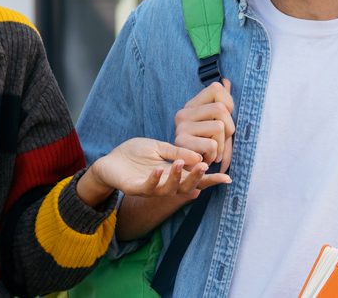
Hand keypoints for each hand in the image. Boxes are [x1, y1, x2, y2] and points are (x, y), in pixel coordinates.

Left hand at [79, 138, 230, 205]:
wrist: (109, 161)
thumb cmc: (134, 155)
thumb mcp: (159, 148)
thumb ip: (177, 151)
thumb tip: (198, 156)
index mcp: (173, 174)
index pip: (194, 178)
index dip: (210, 179)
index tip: (227, 178)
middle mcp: (165, 184)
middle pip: (186, 186)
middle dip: (196, 177)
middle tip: (205, 166)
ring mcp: (151, 188)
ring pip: (169, 189)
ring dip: (176, 176)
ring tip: (181, 163)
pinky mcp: (136, 188)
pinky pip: (148, 187)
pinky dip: (155, 179)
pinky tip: (159, 169)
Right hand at [174, 79, 235, 172]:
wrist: (192, 171)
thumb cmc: (208, 146)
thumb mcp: (217, 123)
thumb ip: (222, 102)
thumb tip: (226, 81)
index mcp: (192, 105)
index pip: (217, 88)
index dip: (229, 104)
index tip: (226, 120)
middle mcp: (184, 113)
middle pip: (221, 109)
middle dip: (230, 128)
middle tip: (222, 141)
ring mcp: (180, 127)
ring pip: (219, 127)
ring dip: (222, 145)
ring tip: (214, 152)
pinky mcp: (181, 143)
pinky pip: (211, 144)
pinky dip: (215, 155)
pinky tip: (208, 158)